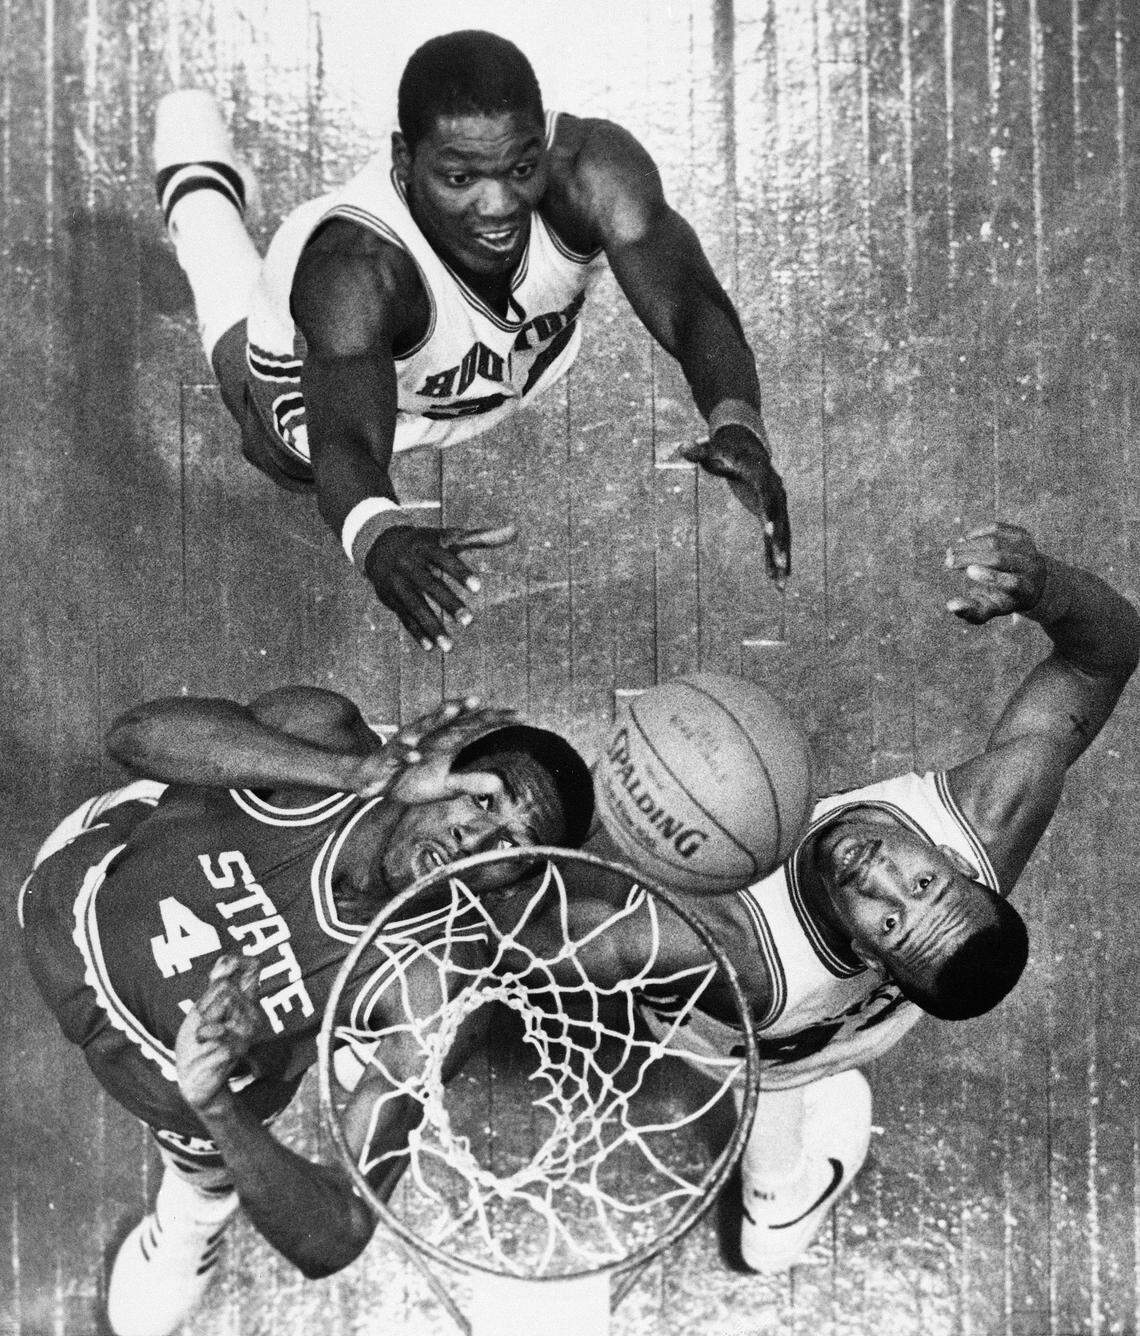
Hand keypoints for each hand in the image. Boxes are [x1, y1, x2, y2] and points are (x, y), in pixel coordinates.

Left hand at [176, 955, 260, 1118]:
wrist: (193, 1078)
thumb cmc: (198, 1042)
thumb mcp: (202, 1010)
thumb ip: (215, 986)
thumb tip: (227, 957)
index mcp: (244, 1003)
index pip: (252, 971)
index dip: (241, 962)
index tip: (223, 966)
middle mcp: (252, 1014)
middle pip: (225, 988)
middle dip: (206, 1004)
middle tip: (203, 1025)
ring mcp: (248, 1032)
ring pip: (224, 1005)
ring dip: (204, 1023)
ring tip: (204, 1037)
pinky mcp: (239, 1048)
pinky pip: (218, 1029)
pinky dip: (204, 1035)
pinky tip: (203, 1046)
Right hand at [347, 697, 516, 799]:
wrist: (375, 780)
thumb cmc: (413, 779)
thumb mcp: (445, 786)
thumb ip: (470, 781)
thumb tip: (498, 784)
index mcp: (445, 740)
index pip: (474, 725)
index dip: (495, 719)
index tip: (521, 715)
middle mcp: (429, 735)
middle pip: (450, 717)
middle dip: (466, 707)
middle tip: (483, 699)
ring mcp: (410, 743)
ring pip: (425, 725)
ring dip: (438, 716)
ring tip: (454, 708)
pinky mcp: (391, 757)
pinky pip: (399, 753)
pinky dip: (407, 753)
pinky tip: (415, 755)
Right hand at [364, 524, 517, 651]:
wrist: (380, 546)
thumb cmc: (427, 543)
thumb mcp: (449, 538)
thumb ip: (481, 538)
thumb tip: (516, 531)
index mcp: (426, 546)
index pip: (444, 558)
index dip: (460, 572)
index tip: (478, 587)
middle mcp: (409, 564)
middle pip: (430, 585)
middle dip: (448, 603)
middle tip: (469, 620)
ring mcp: (398, 583)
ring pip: (415, 606)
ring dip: (432, 627)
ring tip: (450, 647)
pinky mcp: (391, 599)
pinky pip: (404, 618)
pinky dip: (417, 633)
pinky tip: (431, 648)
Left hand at [681, 425, 790, 584]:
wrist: (746, 447)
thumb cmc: (726, 448)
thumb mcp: (712, 449)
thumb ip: (699, 451)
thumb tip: (682, 447)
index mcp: (763, 476)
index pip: (767, 495)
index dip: (768, 512)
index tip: (766, 531)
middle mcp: (776, 492)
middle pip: (780, 521)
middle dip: (779, 545)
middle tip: (780, 566)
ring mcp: (776, 506)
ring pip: (782, 536)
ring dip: (781, 560)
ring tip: (781, 586)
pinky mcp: (771, 516)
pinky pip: (774, 540)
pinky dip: (773, 558)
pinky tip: (774, 581)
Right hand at [944, 522, 1047, 623]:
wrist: (1028, 581)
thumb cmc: (1001, 599)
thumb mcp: (988, 610)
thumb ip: (970, 611)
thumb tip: (951, 605)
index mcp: (1025, 591)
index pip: (1012, 583)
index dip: (991, 577)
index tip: (969, 571)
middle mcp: (1031, 568)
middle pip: (1000, 559)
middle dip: (971, 558)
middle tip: (948, 561)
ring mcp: (1028, 549)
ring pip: (996, 541)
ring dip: (970, 545)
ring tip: (951, 551)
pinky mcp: (1022, 534)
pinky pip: (997, 529)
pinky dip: (977, 533)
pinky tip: (963, 540)